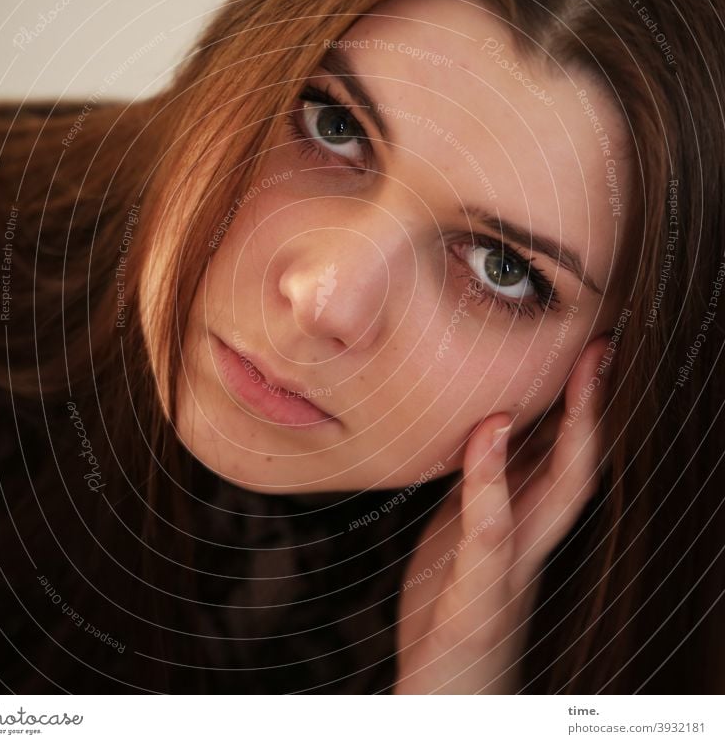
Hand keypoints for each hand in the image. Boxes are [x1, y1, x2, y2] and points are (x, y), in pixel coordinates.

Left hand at [394, 336, 609, 693]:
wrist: (444, 697)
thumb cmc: (453, 606)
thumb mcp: (466, 536)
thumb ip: (485, 490)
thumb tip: (493, 433)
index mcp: (524, 528)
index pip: (564, 459)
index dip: (582, 407)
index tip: (591, 354)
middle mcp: (530, 547)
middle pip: (576, 468)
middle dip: (594, 409)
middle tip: (603, 351)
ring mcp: (509, 574)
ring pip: (554, 497)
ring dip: (571, 435)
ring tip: (577, 378)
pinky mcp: (476, 600)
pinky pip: (490, 534)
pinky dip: (491, 483)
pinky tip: (491, 436)